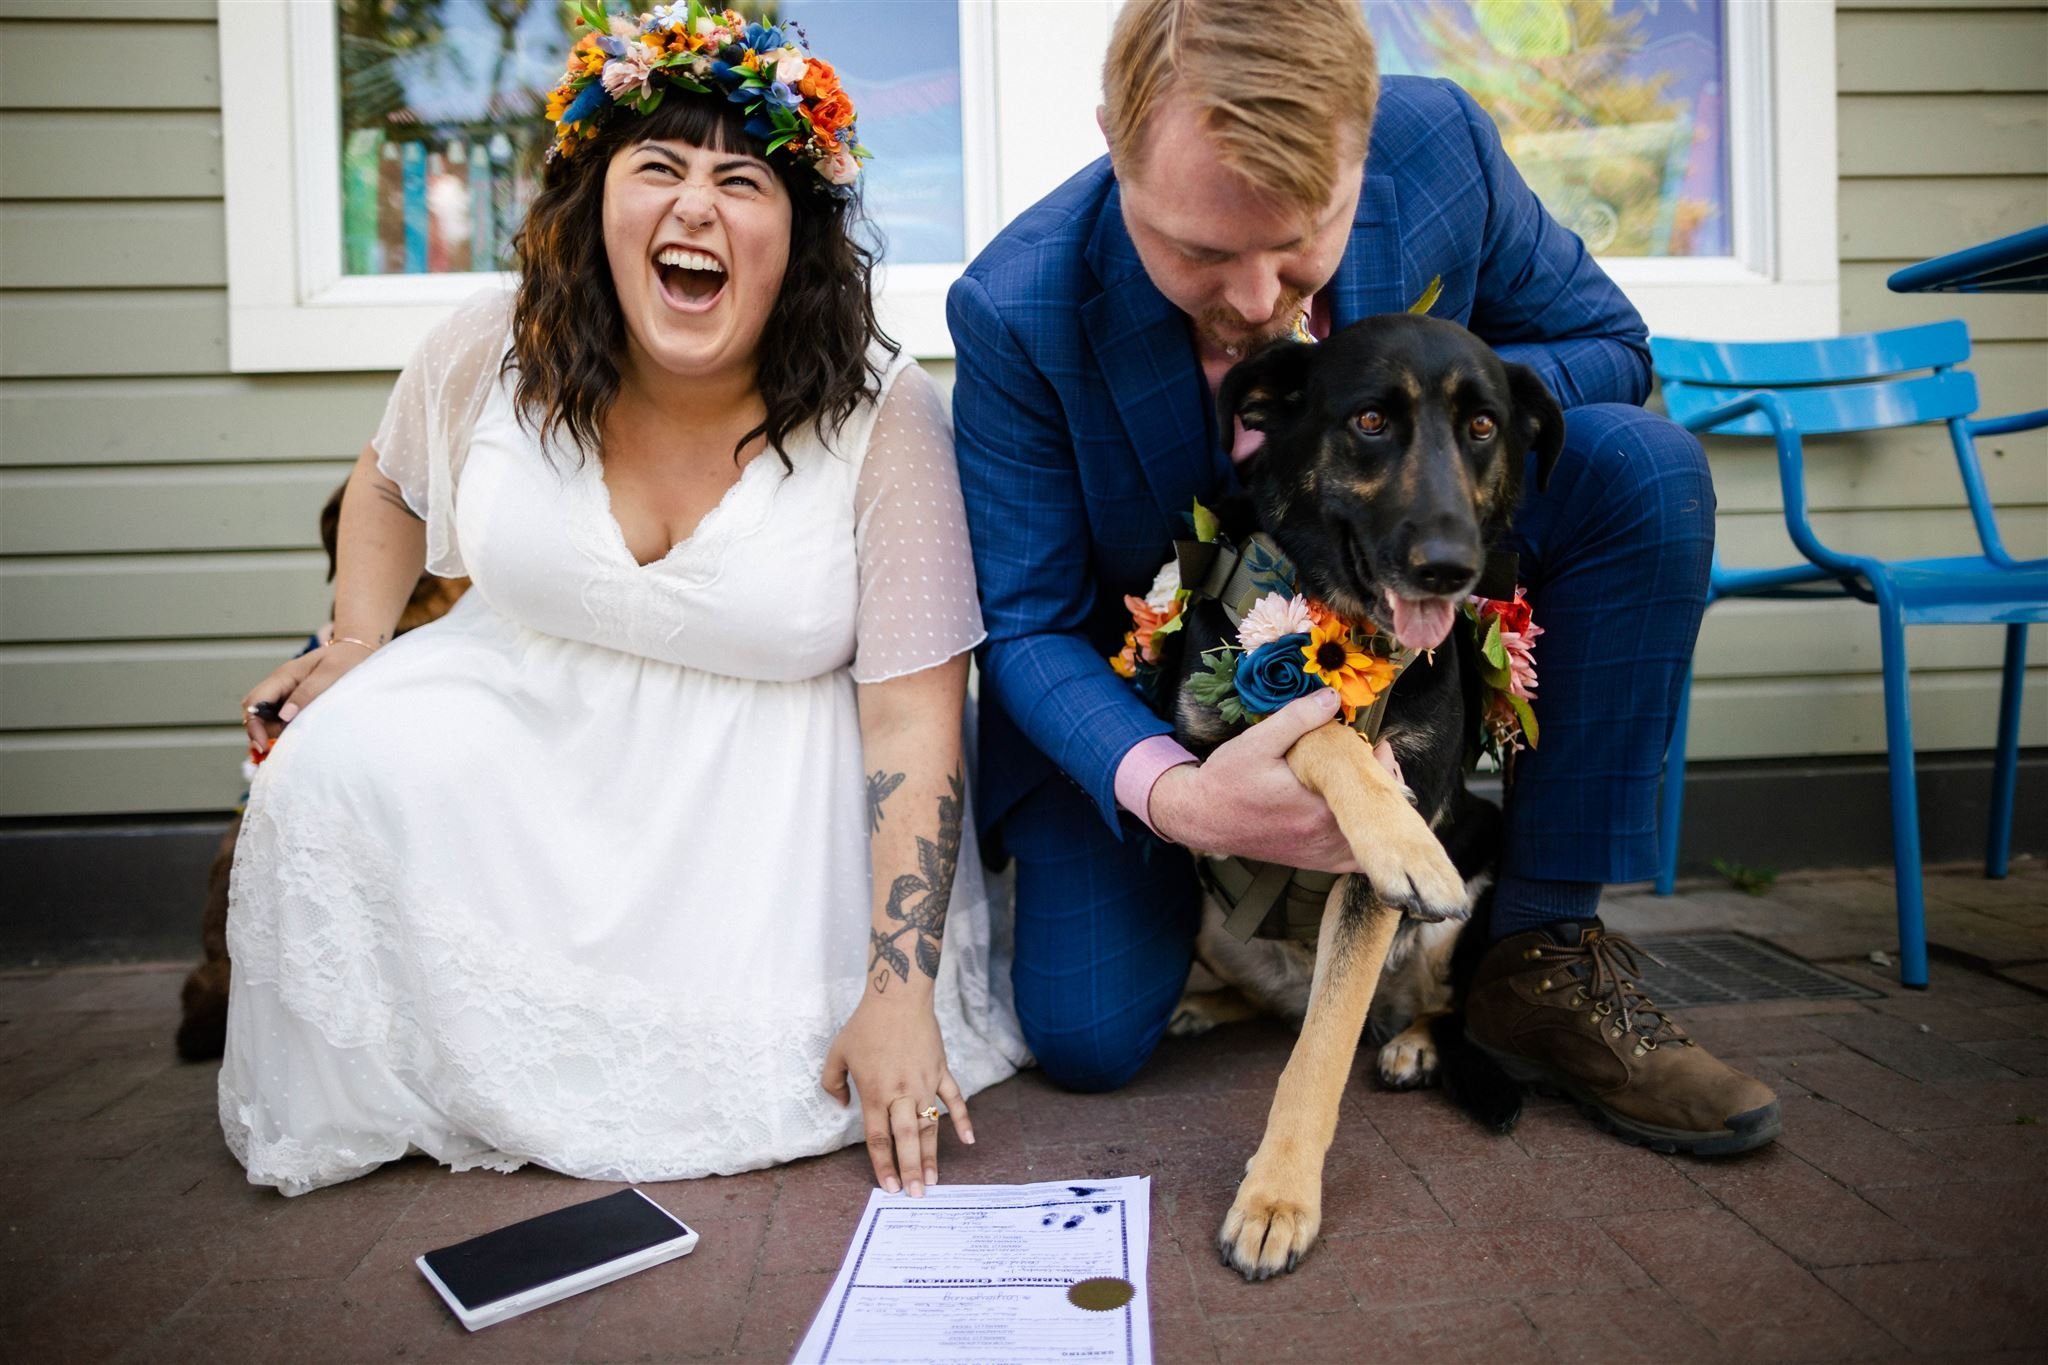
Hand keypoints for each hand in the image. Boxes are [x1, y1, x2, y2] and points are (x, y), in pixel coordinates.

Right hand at [240, 638, 373, 753]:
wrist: (360, 651)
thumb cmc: (347, 659)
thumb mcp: (330, 672)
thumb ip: (308, 692)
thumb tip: (285, 716)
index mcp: (284, 676)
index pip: (254, 702)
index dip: (254, 725)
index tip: (263, 745)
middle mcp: (281, 686)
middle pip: (255, 712)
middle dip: (260, 732)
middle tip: (274, 751)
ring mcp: (288, 694)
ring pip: (268, 718)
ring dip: (272, 734)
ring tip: (288, 750)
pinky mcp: (298, 702)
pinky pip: (282, 719)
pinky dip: (284, 731)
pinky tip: (295, 742)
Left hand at [820, 996, 972, 1195]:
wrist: (898, 997)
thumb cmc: (865, 1026)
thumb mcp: (837, 1053)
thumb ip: (832, 1084)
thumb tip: (841, 1105)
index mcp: (875, 1093)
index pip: (879, 1138)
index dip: (883, 1165)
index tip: (888, 1187)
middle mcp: (901, 1093)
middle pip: (908, 1138)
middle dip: (911, 1169)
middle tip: (916, 1194)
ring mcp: (924, 1082)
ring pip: (931, 1125)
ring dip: (933, 1153)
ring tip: (935, 1179)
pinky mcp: (940, 1070)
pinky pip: (955, 1098)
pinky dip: (962, 1119)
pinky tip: (969, 1140)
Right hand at [1147, 691, 1403, 872]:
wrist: (1200, 818)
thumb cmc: (1226, 780)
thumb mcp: (1257, 741)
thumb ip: (1297, 718)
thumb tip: (1333, 698)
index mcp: (1316, 807)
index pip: (1370, 788)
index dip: (1383, 765)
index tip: (1380, 745)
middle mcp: (1323, 836)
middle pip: (1376, 814)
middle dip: (1384, 784)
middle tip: (1379, 757)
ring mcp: (1320, 852)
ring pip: (1371, 839)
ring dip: (1378, 812)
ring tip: (1375, 783)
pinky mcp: (1313, 861)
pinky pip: (1353, 860)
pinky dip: (1366, 842)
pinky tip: (1361, 818)